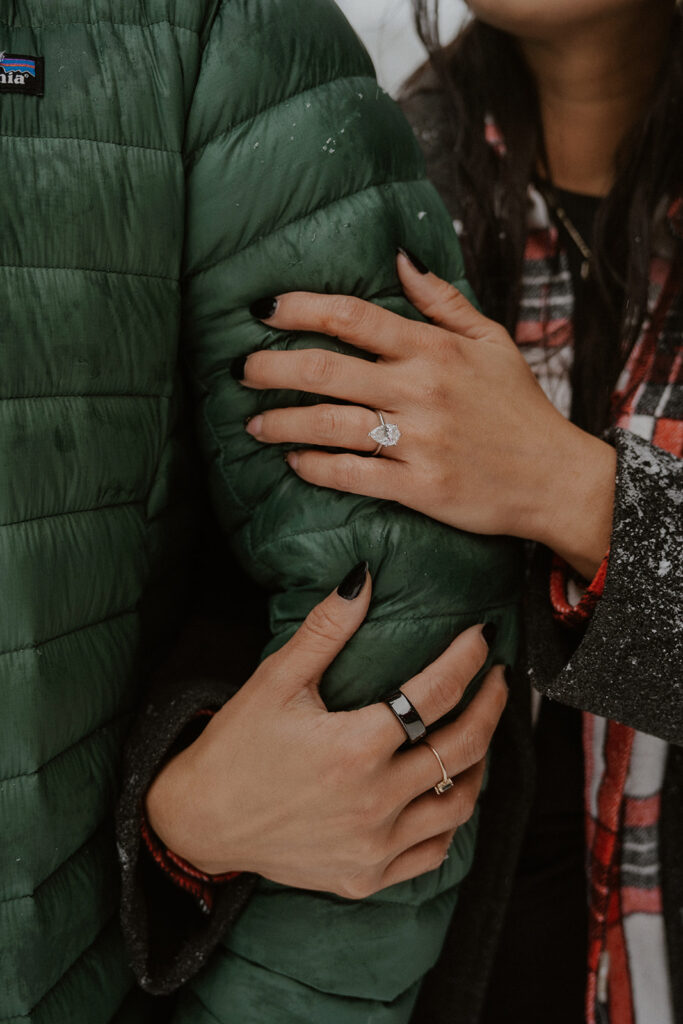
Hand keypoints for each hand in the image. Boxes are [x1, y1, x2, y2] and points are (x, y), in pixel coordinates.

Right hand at [145, 565, 506, 898]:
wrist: (201, 819)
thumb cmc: (236, 745)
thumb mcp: (275, 680)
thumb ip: (326, 630)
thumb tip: (364, 577)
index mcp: (353, 747)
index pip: (436, 695)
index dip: (467, 658)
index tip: (481, 636)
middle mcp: (373, 801)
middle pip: (463, 747)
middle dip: (491, 705)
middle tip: (496, 679)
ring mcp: (373, 845)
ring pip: (459, 804)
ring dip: (479, 764)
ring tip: (477, 732)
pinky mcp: (366, 876)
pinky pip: (433, 852)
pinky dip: (451, 820)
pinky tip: (446, 791)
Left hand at [242, 252, 614, 578]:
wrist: (555, 478)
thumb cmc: (520, 408)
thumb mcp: (492, 341)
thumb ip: (442, 301)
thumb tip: (400, 258)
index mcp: (434, 350)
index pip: (353, 317)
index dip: (300, 308)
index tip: (264, 310)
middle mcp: (421, 390)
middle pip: (327, 369)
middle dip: (272, 367)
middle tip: (240, 370)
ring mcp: (419, 441)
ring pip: (330, 425)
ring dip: (282, 422)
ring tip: (254, 423)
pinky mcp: (419, 488)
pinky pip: (352, 474)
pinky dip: (315, 468)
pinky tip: (294, 462)